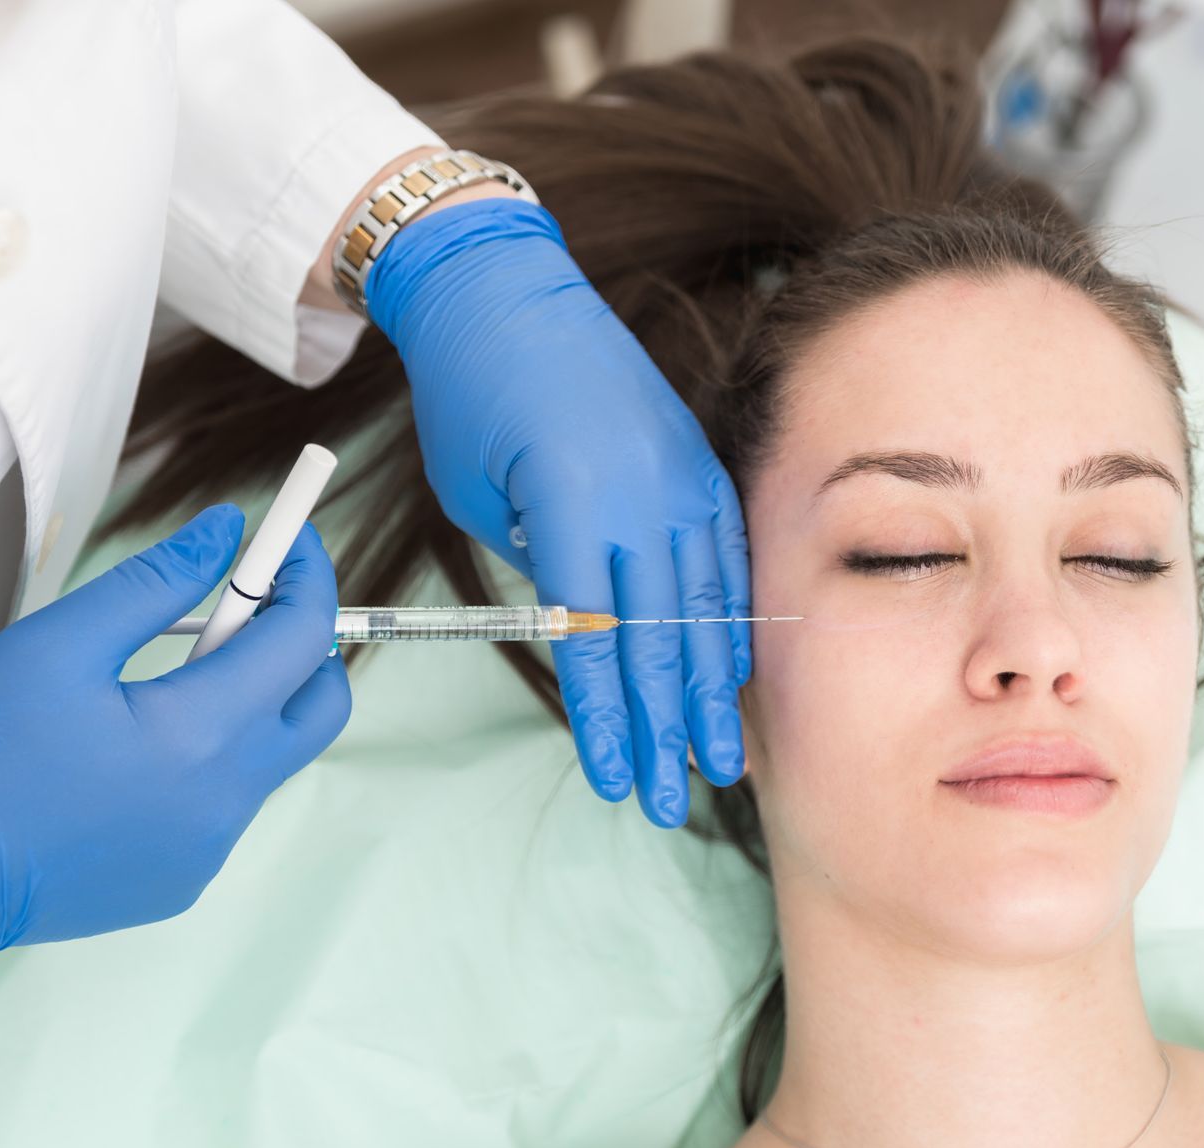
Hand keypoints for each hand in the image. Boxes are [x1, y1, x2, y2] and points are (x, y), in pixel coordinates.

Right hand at [0, 507, 349, 1037]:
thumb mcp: (59, 644)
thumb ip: (156, 581)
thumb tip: (225, 531)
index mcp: (204, 736)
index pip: (303, 638)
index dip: (306, 574)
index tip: (290, 537)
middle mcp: (227, 801)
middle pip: (321, 706)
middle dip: (304, 642)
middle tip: (252, 601)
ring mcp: (210, 850)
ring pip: (274, 756)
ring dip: (250, 700)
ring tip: (167, 671)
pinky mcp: (184, 881)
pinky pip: (227, 805)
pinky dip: (211, 758)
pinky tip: (135, 748)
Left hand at [366, 199, 749, 827]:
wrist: (506, 291)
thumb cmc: (470, 395)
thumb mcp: (480, 497)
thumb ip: (540, 570)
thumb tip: (588, 632)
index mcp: (572, 503)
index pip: (594, 640)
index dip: (605, 719)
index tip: (616, 778)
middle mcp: (640, 494)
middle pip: (659, 640)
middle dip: (664, 729)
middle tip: (672, 800)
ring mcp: (678, 475)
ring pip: (705, 605)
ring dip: (710, 691)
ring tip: (721, 758)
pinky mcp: (694, 461)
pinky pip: (725, 557)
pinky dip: (729, 620)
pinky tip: (732, 671)